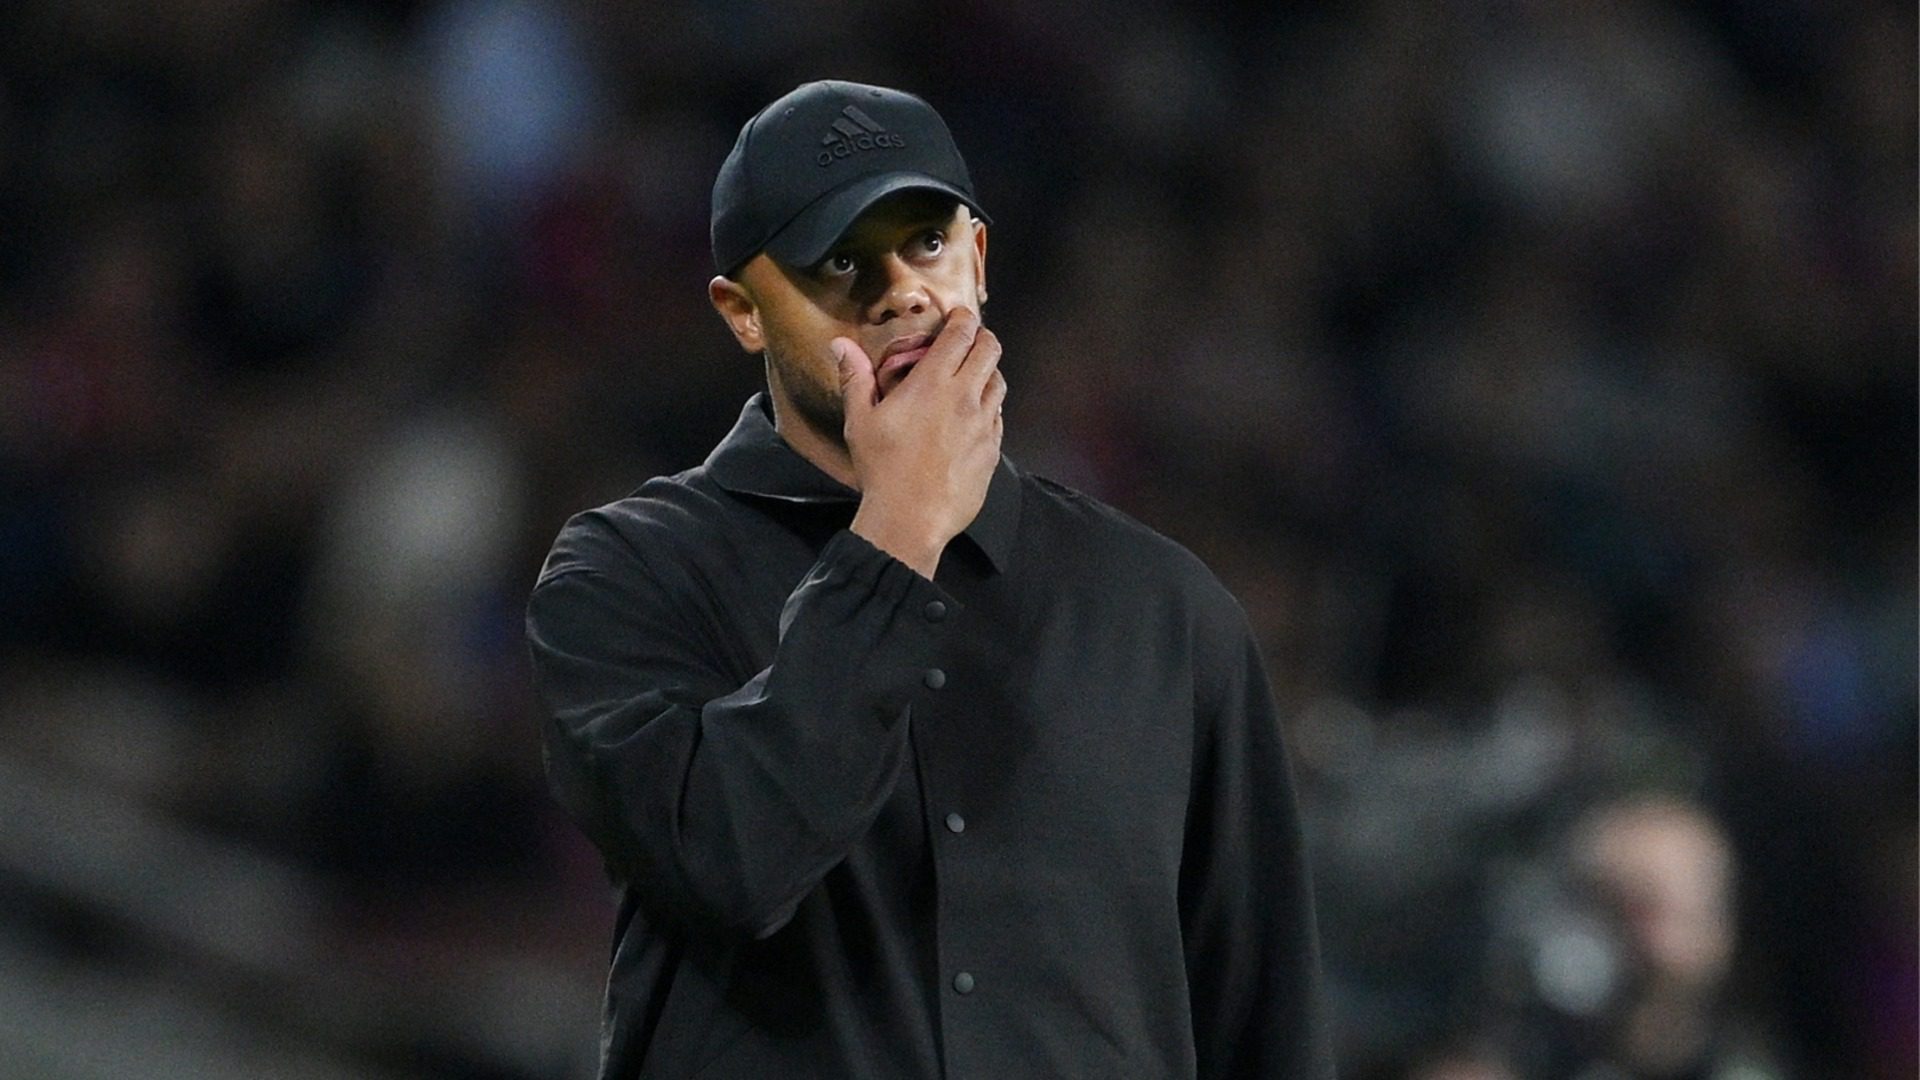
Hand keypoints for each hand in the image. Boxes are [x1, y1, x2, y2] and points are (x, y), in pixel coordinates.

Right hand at [834, 307, 1007, 579]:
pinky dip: (990, 407)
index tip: (958, 316)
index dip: (964, 318)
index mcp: (932, 384)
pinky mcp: (992, 450)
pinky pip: (999, 418)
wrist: (911, 519)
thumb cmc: (882, 470)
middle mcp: (965, 398)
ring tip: (972, 377)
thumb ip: (855, 378)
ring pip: (999, 383)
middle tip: (969, 341)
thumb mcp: (861, 421)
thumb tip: (841, 345)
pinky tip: (974, 416)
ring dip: (988, 373)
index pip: (962, 334)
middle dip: (982, 338)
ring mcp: (983, 425)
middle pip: (990, 350)